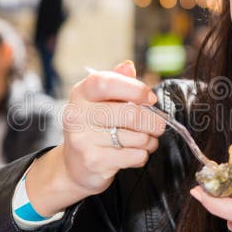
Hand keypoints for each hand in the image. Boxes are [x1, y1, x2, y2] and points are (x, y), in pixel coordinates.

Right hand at [26, 60, 165, 215]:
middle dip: (152, 121)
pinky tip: (136, 153)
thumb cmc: (93, 128)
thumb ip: (117, 82)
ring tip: (146, 141)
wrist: (74, 165)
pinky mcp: (93, 161)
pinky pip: (134, 155)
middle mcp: (77, 115)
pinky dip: (142, 155)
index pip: (107, 82)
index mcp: (81, 94)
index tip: (150, 99)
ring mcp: (83, 139)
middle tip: (158, 126)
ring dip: (150, 140)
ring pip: (136, 137)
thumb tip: (129, 66)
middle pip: (130, 114)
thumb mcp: (100, 101)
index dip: (135, 89)